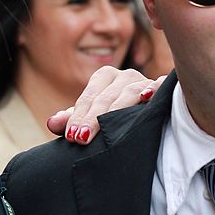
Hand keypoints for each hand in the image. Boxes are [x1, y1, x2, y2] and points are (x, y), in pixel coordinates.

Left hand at [48, 65, 165, 143]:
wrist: (148, 119)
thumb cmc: (115, 119)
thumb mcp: (92, 119)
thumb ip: (73, 120)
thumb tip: (51, 123)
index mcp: (104, 77)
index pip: (88, 97)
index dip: (79, 117)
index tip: (72, 136)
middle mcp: (124, 76)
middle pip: (106, 97)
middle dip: (93, 119)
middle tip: (81, 139)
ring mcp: (144, 80)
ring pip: (129, 93)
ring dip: (116, 111)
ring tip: (107, 128)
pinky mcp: (163, 87)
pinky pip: (159, 87)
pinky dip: (154, 91)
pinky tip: (148, 98)